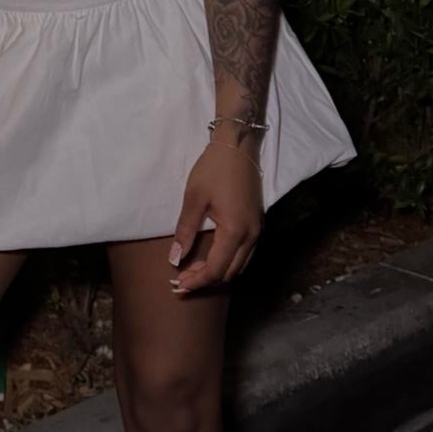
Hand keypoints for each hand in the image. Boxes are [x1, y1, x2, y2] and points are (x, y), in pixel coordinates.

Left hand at [168, 140, 263, 295]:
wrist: (237, 145)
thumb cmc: (213, 169)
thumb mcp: (194, 198)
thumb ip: (185, 230)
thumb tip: (174, 259)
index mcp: (235, 230)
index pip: (216, 269)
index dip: (196, 281)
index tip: (177, 286)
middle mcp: (251, 235)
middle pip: (230, 273)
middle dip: (205, 281)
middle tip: (181, 281)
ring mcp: (257, 230)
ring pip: (239, 266)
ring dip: (217, 273)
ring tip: (192, 271)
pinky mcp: (257, 224)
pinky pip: (245, 255)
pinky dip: (228, 262)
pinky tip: (210, 258)